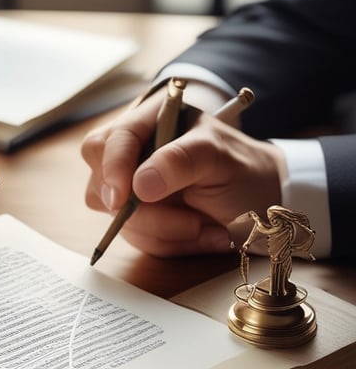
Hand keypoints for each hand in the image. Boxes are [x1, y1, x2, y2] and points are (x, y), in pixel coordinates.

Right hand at [81, 90, 285, 257]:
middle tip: (189, 220)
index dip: (111, 170)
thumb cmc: (244, 169)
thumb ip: (179, 161)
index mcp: (148, 124)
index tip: (122, 199)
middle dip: (144, 214)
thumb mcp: (219, 157)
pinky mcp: (140, 220)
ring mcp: (133, 191)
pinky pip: (139, 240)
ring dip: (166, 232)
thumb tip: (138, 184)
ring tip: (207, 225)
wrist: (267, 202)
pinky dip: (172, 244)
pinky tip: (203, 233)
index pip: (106, 144)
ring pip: (119, 222)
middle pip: (101, 187)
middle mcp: (133, 157)